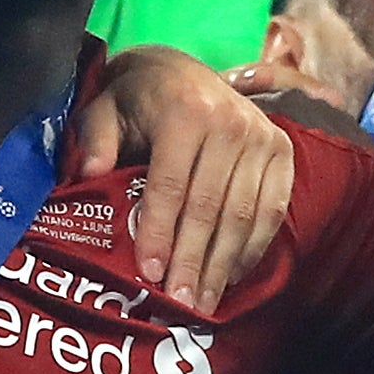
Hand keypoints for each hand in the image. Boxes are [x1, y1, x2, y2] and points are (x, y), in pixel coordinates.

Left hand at [72, 44, 298, 318]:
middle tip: (180, 304)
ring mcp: (263, 136)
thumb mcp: (105, 108)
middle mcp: (231, 122)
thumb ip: (96, 138)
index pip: (171, 184)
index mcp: (186, 110)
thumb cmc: (137, 99)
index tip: (149, 273)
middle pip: (210, 206)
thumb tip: (91, 173)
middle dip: (193, 260)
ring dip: (223, 264)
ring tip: (205, 303)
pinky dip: (253, 246)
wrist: (181, 69)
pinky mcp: (283, 150)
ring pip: (244, 213)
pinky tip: (232, 275)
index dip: (159, 231)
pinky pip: (272, 209)